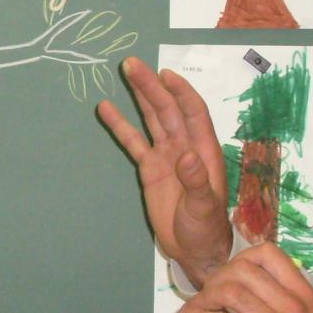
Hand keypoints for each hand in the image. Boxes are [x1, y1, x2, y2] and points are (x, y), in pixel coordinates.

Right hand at [98, 56, 232, 286]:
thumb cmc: (205, 228)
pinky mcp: (150, 168)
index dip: (180, 92)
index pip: (192, 112)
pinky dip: (121, 125)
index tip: (164, 74)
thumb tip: (185, 155)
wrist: (194, 248)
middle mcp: (184, 146)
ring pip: (151, 118)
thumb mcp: (204, 207)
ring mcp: (165, 155)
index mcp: (203, 150)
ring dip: (140, 96)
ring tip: (125, 71)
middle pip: (167, 109)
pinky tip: (106, 109)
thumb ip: (197, 180)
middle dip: (151, 86)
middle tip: (132, 64)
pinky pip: (133, 142)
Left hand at [173, 243, 312, 312]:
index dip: (240, 258)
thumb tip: (238, 287)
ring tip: (194, 308)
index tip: (227, 275)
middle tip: (207, 294)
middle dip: (215, 279)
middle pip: (241, 270)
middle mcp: (291, 304)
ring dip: (201, 298)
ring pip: (228, 292)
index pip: (268, 254)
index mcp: (302, 294)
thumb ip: (279, 300)